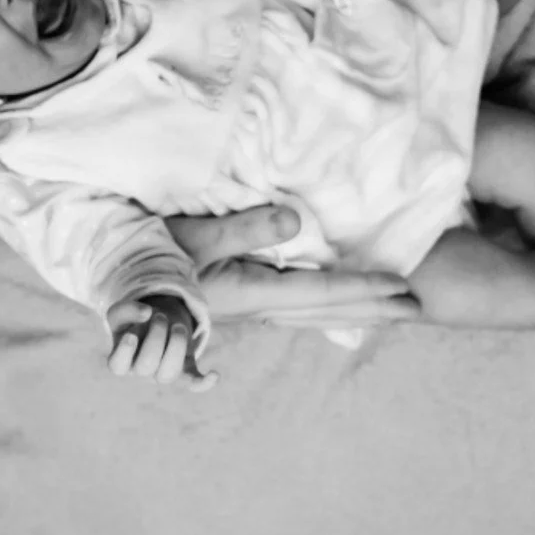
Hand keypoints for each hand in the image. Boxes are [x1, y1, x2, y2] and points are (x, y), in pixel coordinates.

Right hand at [106, 292, 214, 388]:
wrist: (156, 325)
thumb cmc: (133, 322)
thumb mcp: (121, 312)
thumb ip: (126, 309)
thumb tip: (146, 313)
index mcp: (121, 360)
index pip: (117, 366)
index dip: (125, 353)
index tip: (131, 335)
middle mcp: (141, 373)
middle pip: (146, 367)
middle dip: (155, 338)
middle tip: (160, 317)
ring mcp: (163, 375)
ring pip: (169, 374)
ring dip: (176, 346)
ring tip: (178, 326)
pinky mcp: (184, 373)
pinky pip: (194, 384)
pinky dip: (205, 383)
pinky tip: (214, 374)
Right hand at [161, 208, 420, 330]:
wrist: (116, 287)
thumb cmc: (149, 256)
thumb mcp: (195, 235)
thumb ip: (246, 227)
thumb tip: (296, 220)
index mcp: (254, 293)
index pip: (323, 290)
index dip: (365, 288)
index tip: (404, 287)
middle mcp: (258, 308)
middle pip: (329, 310)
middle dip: (374, 309)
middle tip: (418, 308)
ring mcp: (250, 310)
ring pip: (316, 314)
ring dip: (355, 313)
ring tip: (391, 312)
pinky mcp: (240, 304)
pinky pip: (298, 310)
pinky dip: (327, 310)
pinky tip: (335, 312)